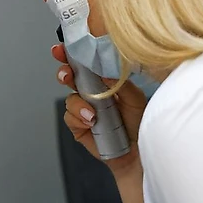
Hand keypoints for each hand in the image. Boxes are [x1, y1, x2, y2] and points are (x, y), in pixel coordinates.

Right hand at [53, 44, 147, 174]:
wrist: (138, 153)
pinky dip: (79, 118)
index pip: (85, 63)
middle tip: (66, 74)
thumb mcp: (135, 98)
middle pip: (70, 77)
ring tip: (92, 113)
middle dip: (63, 72)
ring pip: (69, 98)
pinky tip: (91, 122)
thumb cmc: (139, 123)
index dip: (72, 54)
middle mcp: (91, 93)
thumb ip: (119, 83)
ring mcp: (83, 109)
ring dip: (78, 103)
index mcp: (103, 80)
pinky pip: (70, 117)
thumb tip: (103, 71)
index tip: (62, 49)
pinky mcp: (78, 126)